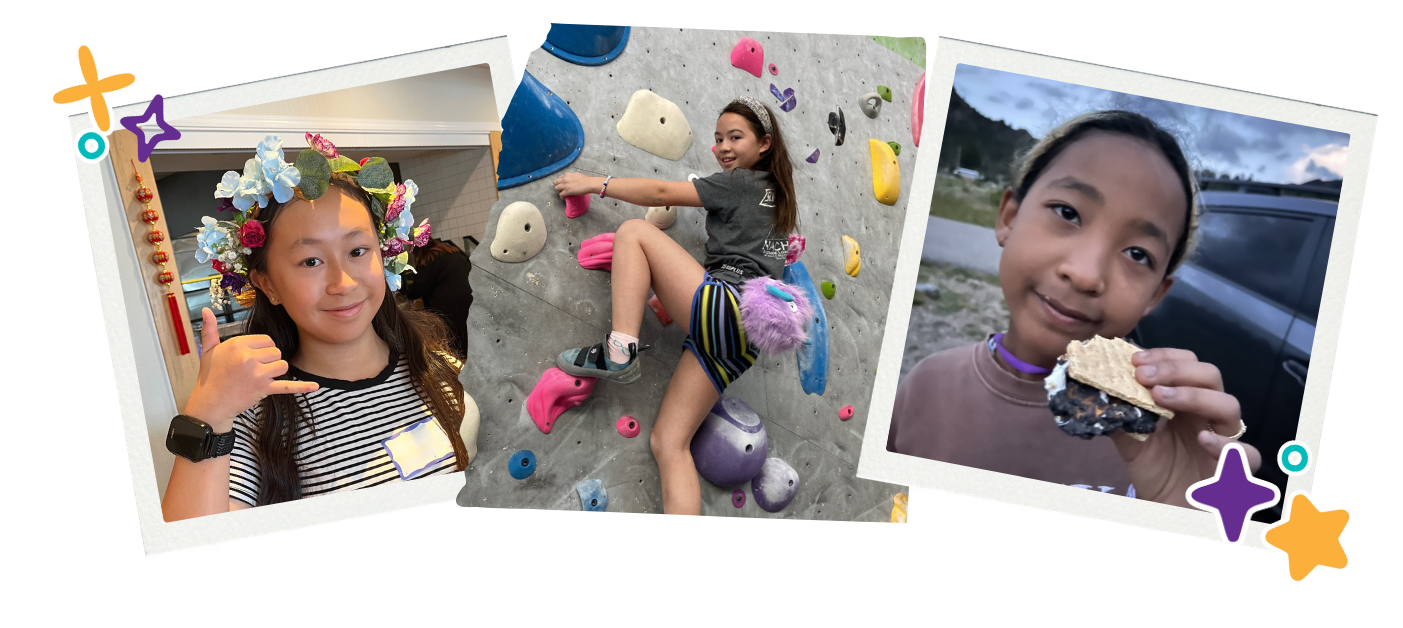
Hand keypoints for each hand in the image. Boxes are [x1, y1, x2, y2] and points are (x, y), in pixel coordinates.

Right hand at [182, 308, 318, 431]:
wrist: (209, 404)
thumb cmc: (210, 376)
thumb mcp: (207, 350)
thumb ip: (210, 329)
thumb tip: (206, 310)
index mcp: (237, 344)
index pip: (266, 340)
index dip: (262, 349)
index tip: (251, 357)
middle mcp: (248, 357)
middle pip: (276, 352)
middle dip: (269, 360)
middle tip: (252, 369)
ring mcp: (257, 373)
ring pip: (282, 365)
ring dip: (275, 372)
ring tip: (258, 377)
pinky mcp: (263, 389)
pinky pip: (287, 386)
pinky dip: (302, 387)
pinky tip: (315, 386)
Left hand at [553, 172, 599, 197]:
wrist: (589, 184)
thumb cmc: (585, 179)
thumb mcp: (576, 174)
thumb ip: (571, 176)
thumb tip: (570, 178)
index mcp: (567, 174)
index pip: (559, 178)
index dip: (560, 182)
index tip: (562, 185)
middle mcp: (564, 179)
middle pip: (555, 183)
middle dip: (558, 186)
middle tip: (561, 189)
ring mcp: (565, 185)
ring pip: (556, 188)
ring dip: (559, 191)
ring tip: (563, 193)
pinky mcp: (567, 191)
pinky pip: (560, 195)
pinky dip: (561, 197)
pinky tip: (564, 198)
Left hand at [1110, 347, 1260, 506]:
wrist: (1165, 505)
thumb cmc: (1155, 468)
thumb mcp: (1130, 440)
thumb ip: (1121, 416)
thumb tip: (1098, 391)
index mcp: (1186, 400)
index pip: (1186, 363)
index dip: (1165, 357)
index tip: (1135, 361)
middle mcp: (1207, 413)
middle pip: (1210, 375)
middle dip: (1176, 371)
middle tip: (1144, 376)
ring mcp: (1224, 437)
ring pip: (1229, 405)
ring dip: (1194, 396)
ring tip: (1161, 398)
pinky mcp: (1234, 468)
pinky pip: (1244, 452)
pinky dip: (1224, 443)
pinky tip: (1202, 438)